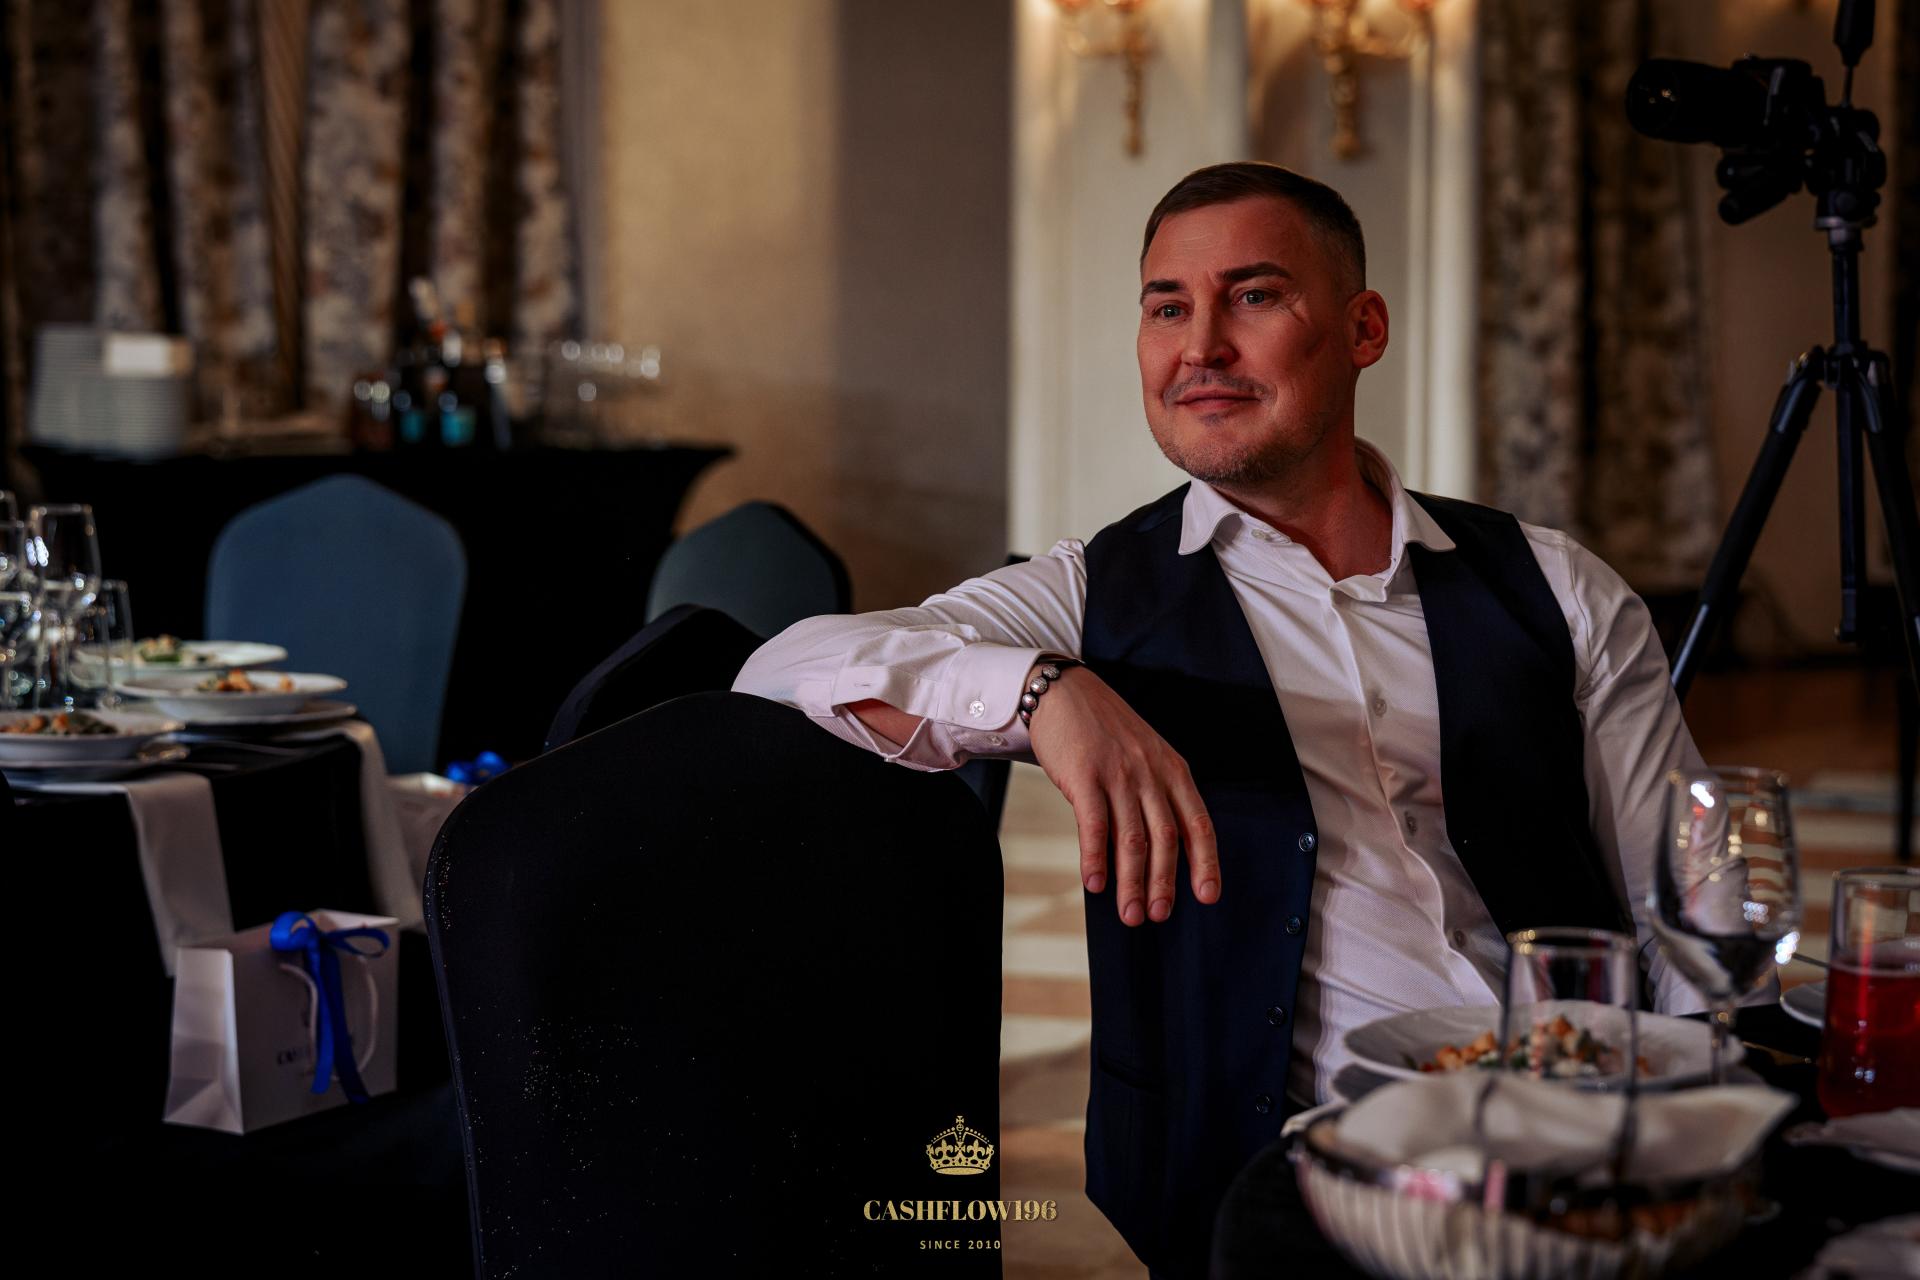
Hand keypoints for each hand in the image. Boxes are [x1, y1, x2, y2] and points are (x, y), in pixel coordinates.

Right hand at [1026, 665, 1219, 926]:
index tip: (1208, 896)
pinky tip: (1095, 883)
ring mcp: (1118, 773)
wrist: (1065, 691)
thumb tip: (1158, 852)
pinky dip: (1095, 858)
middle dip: (1163, 882)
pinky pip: (1094, 823)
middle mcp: (1151, 773)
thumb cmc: (1105, 730)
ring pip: (1131, 838)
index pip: (1198, 823)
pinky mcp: (1084, 774)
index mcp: (1173, 770)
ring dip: (1132, 881)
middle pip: (1165, 838)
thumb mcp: (1145, 755)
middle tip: (1158, 915)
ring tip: (1130, 913)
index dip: (1205, 862)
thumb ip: (1155, 795)